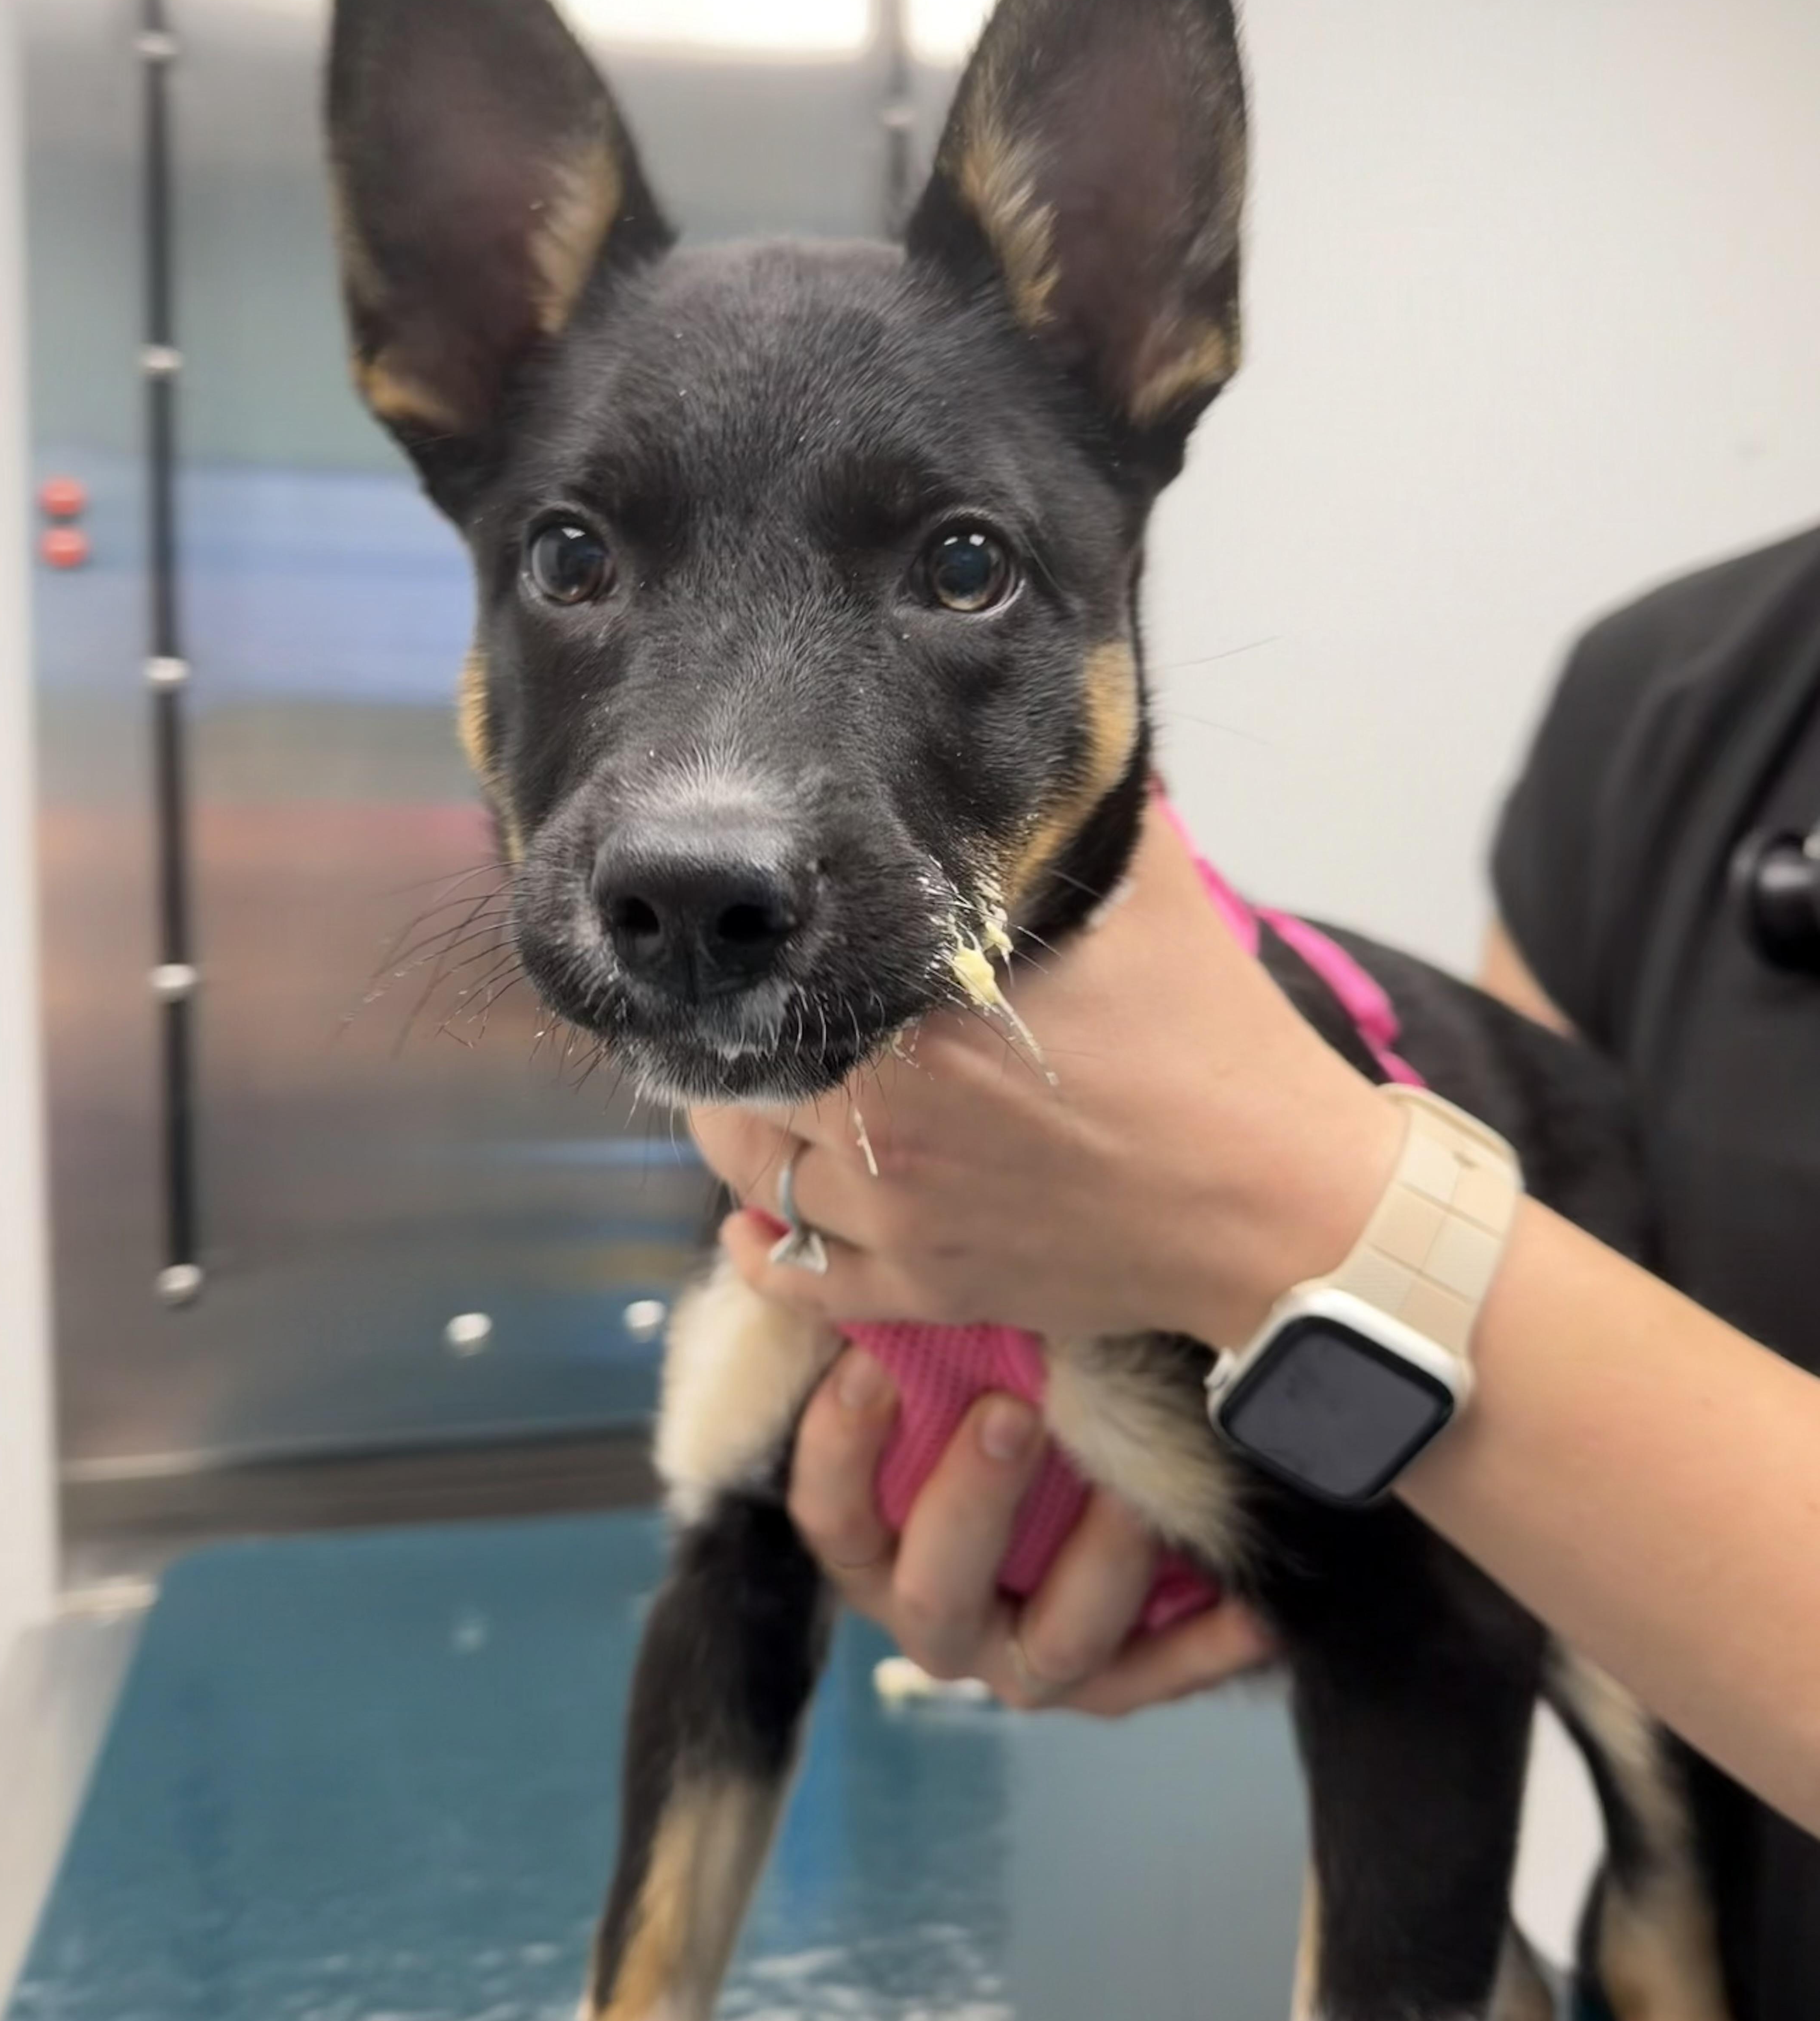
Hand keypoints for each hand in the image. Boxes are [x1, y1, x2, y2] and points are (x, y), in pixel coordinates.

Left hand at [691, 802, 1400, 1350]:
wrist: (1278, 1200)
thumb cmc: (1209, 1038)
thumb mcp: (1140, 889)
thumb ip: (1060, 814)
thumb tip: (1024, 728)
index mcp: (920, 1024)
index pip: (777, 994)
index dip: (756, 972)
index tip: (758, 951)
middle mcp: (889, 1129)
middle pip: (748, 1092)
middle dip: (742, 1057)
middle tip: (753, 1028)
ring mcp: (904, 1222)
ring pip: (761, 1186)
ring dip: (748, 1148)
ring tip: (762, 1109)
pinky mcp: (933, 1292)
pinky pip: (805, 1283)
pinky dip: (768, 1254)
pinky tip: (756, 1226)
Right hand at [790, 1341, 1275, 1713]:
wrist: (1074, 1489)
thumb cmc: (985, 1399)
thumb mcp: (942, 1370)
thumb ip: (904, 1331)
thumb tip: (822, 1241)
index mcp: (875, 1549)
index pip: (832, 1518)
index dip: (841, 1448)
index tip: (875, 1363)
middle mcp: (940, 1617)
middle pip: (933, 1592)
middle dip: (972, 1501)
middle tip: (1010, 1411)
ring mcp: (1028, 1658)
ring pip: (1051, 1646)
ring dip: (1096, 1566)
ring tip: (1137, 1494)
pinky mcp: (1115, 1681)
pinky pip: (1161, 1676)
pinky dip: (1207, 1644)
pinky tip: (1251, 1608)